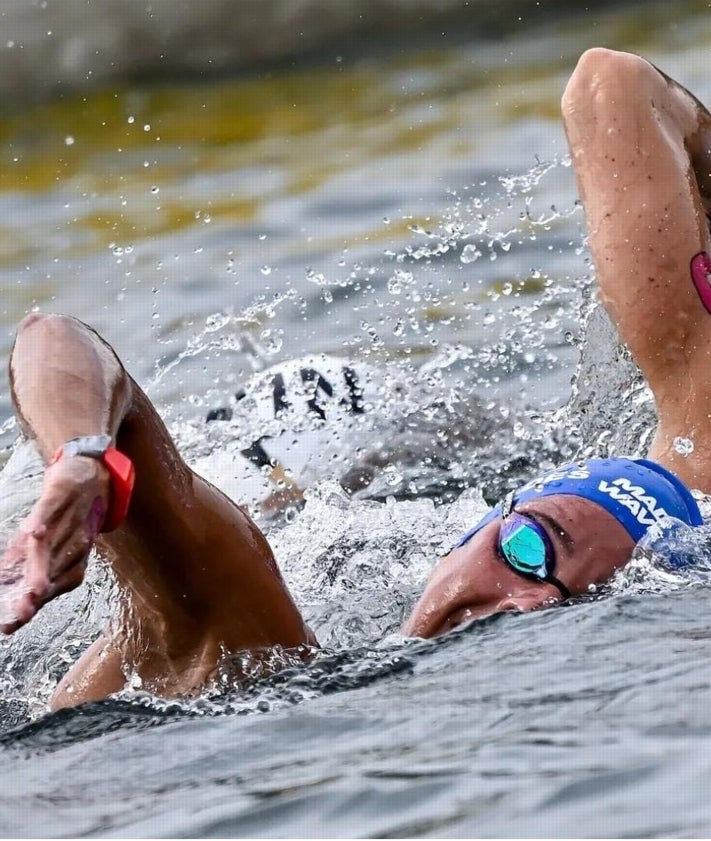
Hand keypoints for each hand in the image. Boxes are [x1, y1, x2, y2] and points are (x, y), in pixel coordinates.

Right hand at [0, 455, 109, 632]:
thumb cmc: (66, 519)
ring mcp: (63, 520)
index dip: (27, 605)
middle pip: (50, 571)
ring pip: (50, 546)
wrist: (90, 476)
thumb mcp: (47, 546)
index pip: (44, 586)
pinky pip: (50, 510)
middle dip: (37, 593)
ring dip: (41, 566)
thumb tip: (5, 587)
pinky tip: (34, 532)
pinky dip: (43, 521)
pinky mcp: (59, 496)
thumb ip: (26, 568)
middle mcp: (65, 543)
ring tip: (33, 588)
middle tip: (24, 613)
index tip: (10, 626)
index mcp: (61, 559)